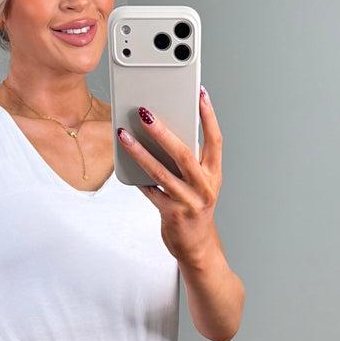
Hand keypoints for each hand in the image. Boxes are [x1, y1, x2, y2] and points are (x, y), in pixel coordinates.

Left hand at [117, 87, 222, 265]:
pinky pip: (151, 191)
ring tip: (124, 134)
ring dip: (140, 152)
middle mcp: (204, 186)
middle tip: (146, 113)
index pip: (215, 140)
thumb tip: (161, 132)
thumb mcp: (199, 183)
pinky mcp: (172, 213)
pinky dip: (138, 178)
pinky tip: (126, 163)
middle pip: (184, 153)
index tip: (200, 93)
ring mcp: (189, 201)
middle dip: (163, 131)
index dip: (208, 116)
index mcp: (214, 174)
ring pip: (162, 171)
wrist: (197, 247)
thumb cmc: (194, 209)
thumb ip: (188, 161)